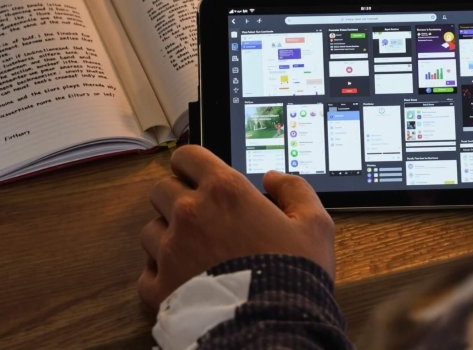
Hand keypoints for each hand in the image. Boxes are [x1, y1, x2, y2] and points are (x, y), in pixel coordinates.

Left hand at [138, 145, 334, 310]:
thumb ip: (295, 190)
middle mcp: (190, 213)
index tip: (199, 175)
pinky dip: (161, 274)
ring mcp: (170, 251)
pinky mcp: (159, 287)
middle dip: (177, 196)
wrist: (273, 327)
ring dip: (167, 235)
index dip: (192, 163)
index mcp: (226, 191)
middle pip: (161, 189)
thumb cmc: (294, 272)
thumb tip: (273, 178)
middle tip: (200, 215)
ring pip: (150, 229)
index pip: (188, 157)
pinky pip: (146, 272)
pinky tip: (183, 279)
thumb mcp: (315, 224)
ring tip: (193, 251)